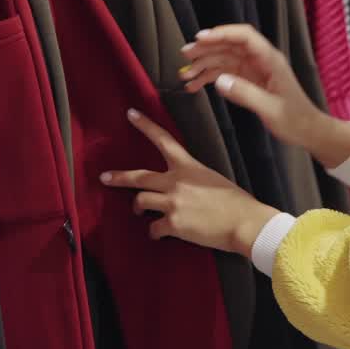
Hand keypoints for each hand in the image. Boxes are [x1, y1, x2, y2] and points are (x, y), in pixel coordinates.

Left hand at [102, 108, 280, 256]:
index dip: (145, 126)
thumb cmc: (235, 201)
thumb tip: (185, 190)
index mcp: (188, 167)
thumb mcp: (213, 179)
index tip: (130, 114)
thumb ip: (193, 180)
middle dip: (119, 178)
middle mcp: (176, 182)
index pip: (163, 140)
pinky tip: (160, 234)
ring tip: (139, 212)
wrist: (244, 222)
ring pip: (141, 202)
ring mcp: (172, 203)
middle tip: (105, 177)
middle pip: (139, 177)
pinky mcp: (173, 223)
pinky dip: (155, 232)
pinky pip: (154, 228)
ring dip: (139, 208)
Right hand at [180, 24, 349, 167]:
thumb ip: (245, 94)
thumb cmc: (295, 120)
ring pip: (224, 59)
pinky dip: (209, 78)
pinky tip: (195, 86)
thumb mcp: (271, 109)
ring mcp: (253, 69)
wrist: (308, 131)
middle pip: (230, 45)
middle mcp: (260, 60)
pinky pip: (225, 73)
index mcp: (270, 59)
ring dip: (204, 64)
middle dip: (206, 48)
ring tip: (185, 76)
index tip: (200, 38)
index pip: (244, 36)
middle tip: (185, 55)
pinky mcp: (248, 80)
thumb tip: (219, 80)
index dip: (222, 33)